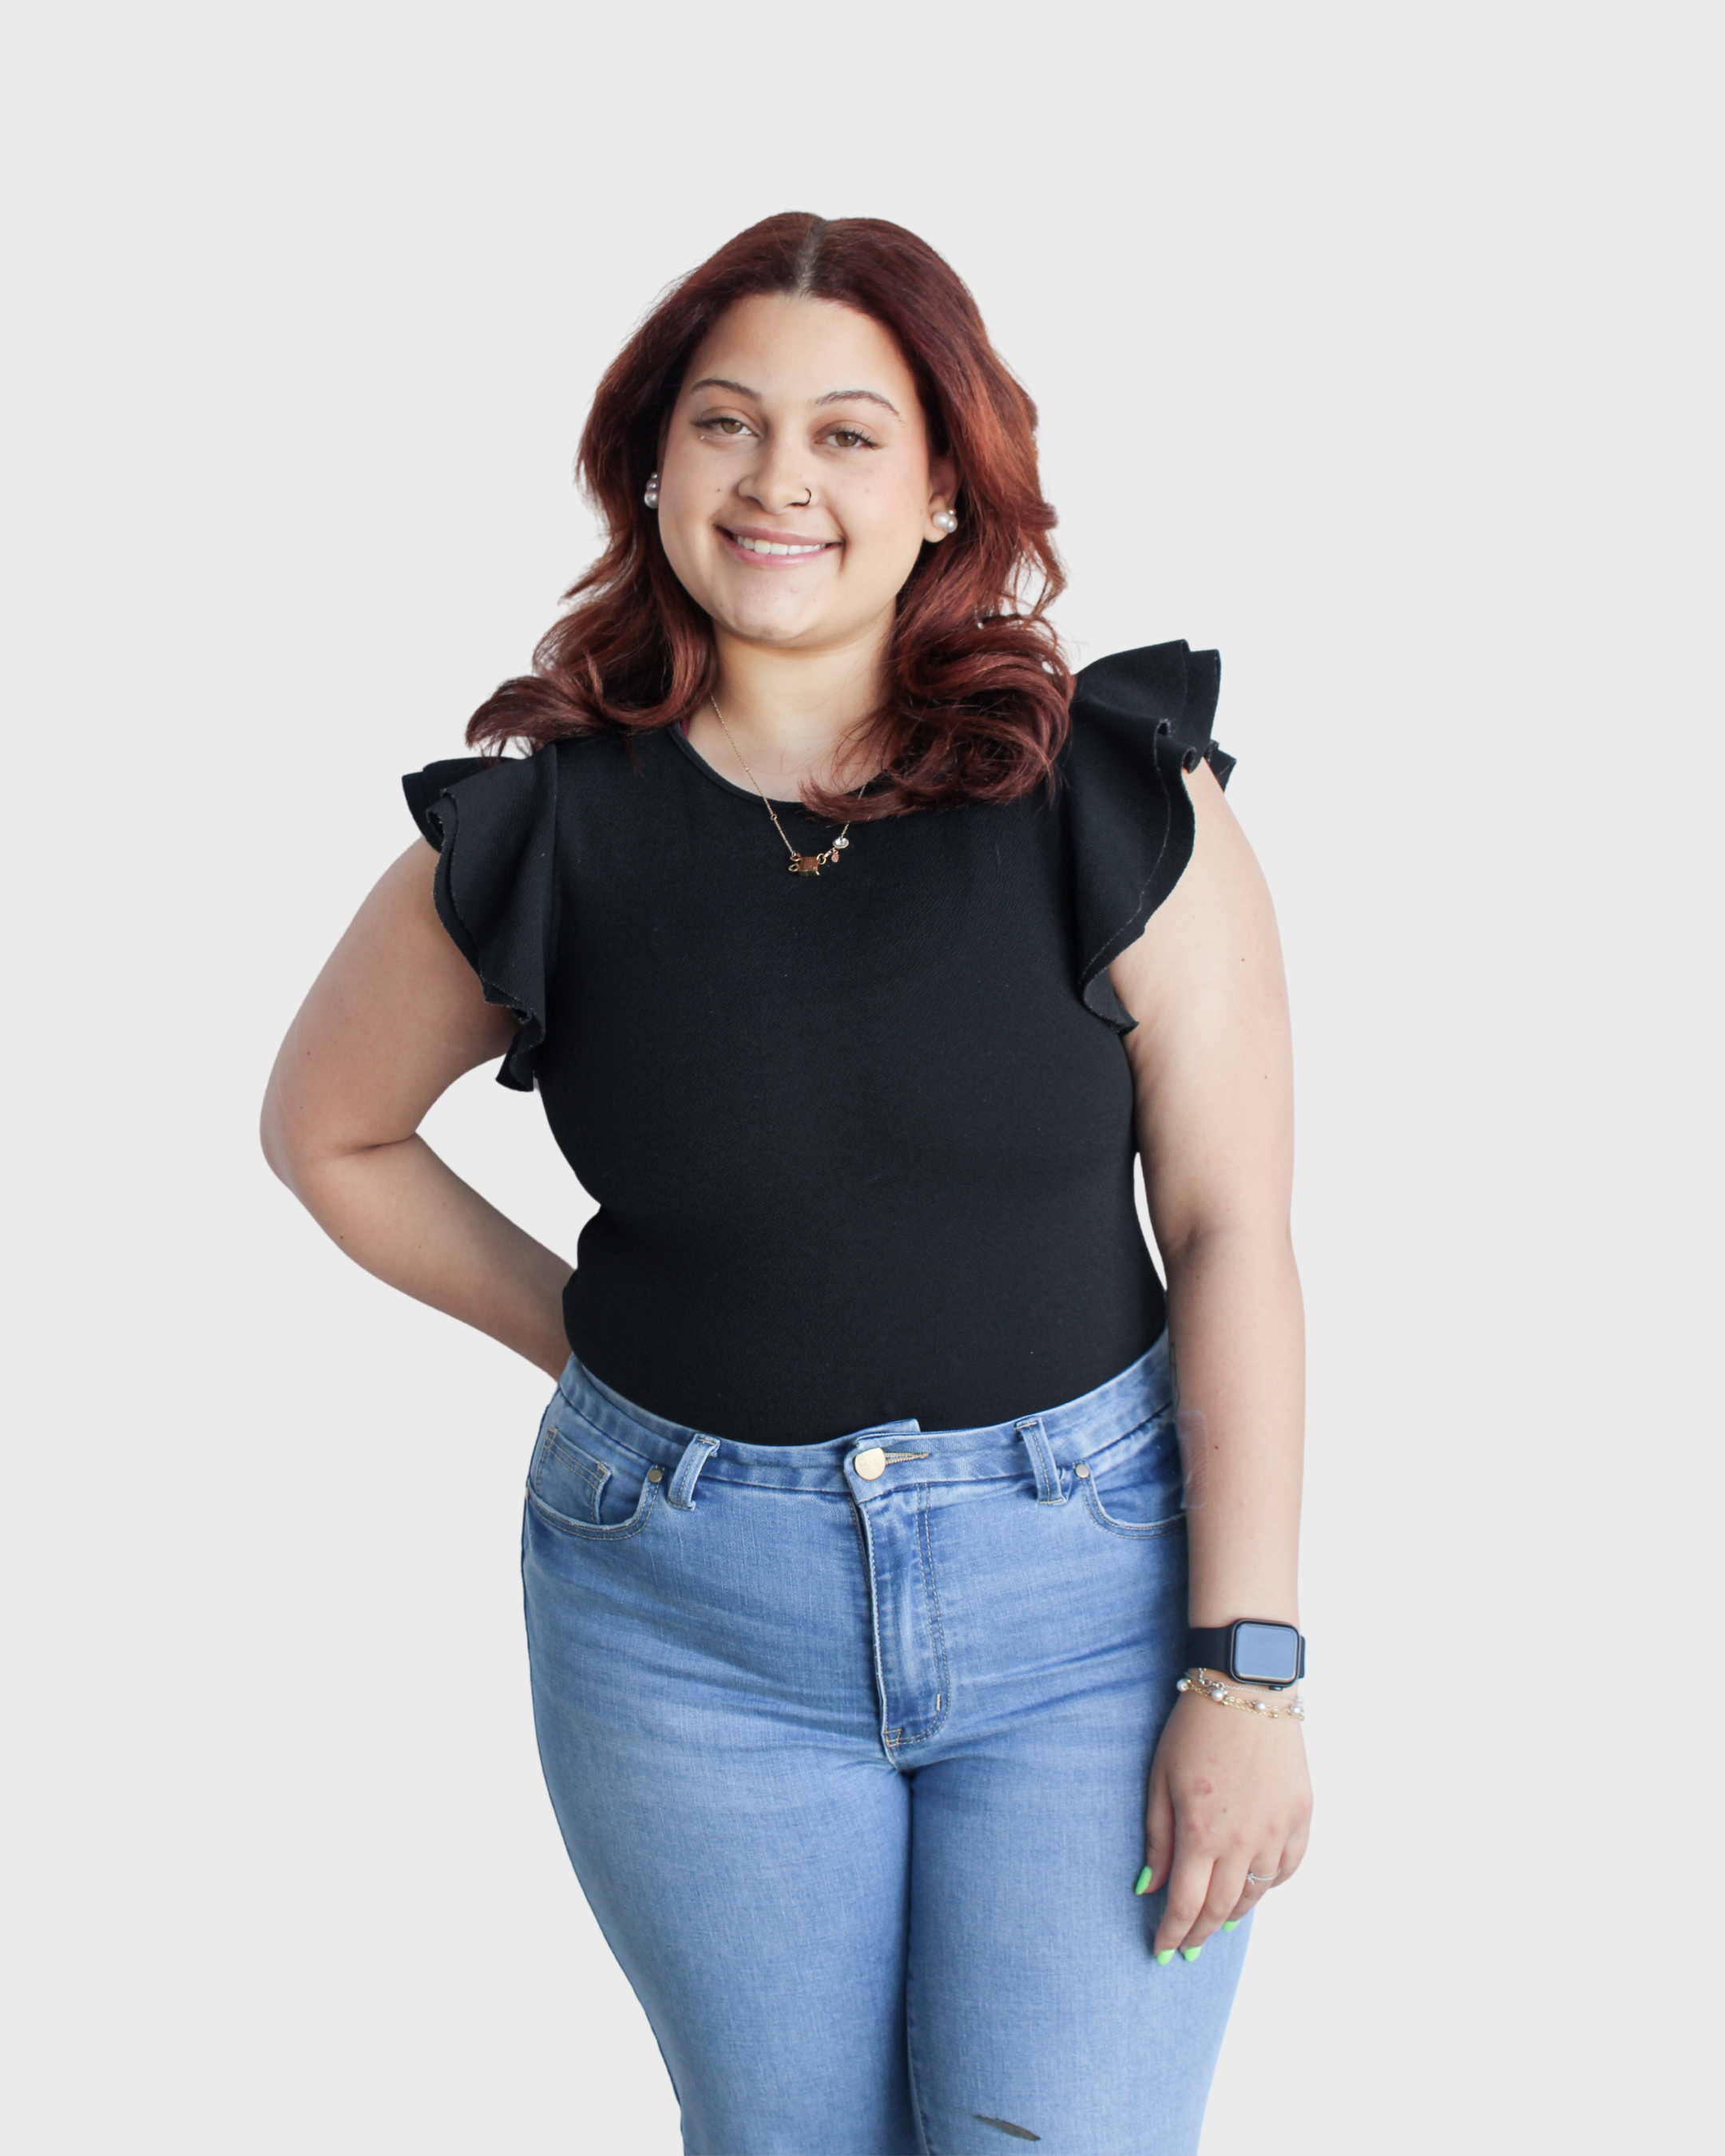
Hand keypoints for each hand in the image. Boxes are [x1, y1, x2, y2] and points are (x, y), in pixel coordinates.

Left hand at [1138, 1687, 1311, 1959]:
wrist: (1248, 1688)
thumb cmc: (1194, 1729)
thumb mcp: (1160, 1779)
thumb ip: (1157, 1839)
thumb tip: (1150, 1889)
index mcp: (1201, 1832)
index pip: (1186, 1904)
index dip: (1173, 1934)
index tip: (1162, 1951)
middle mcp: (1244, 1841)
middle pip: (1220, 1909)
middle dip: (1200, 1934)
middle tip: (1187, 1948)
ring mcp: (1278, 1831)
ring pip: (1256, 1895)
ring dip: (1232, 1914)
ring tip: (1216, 1925)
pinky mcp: (1301, 1816)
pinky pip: (1287, 1869)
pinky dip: (1269, 1887)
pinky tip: (1254, 1890)